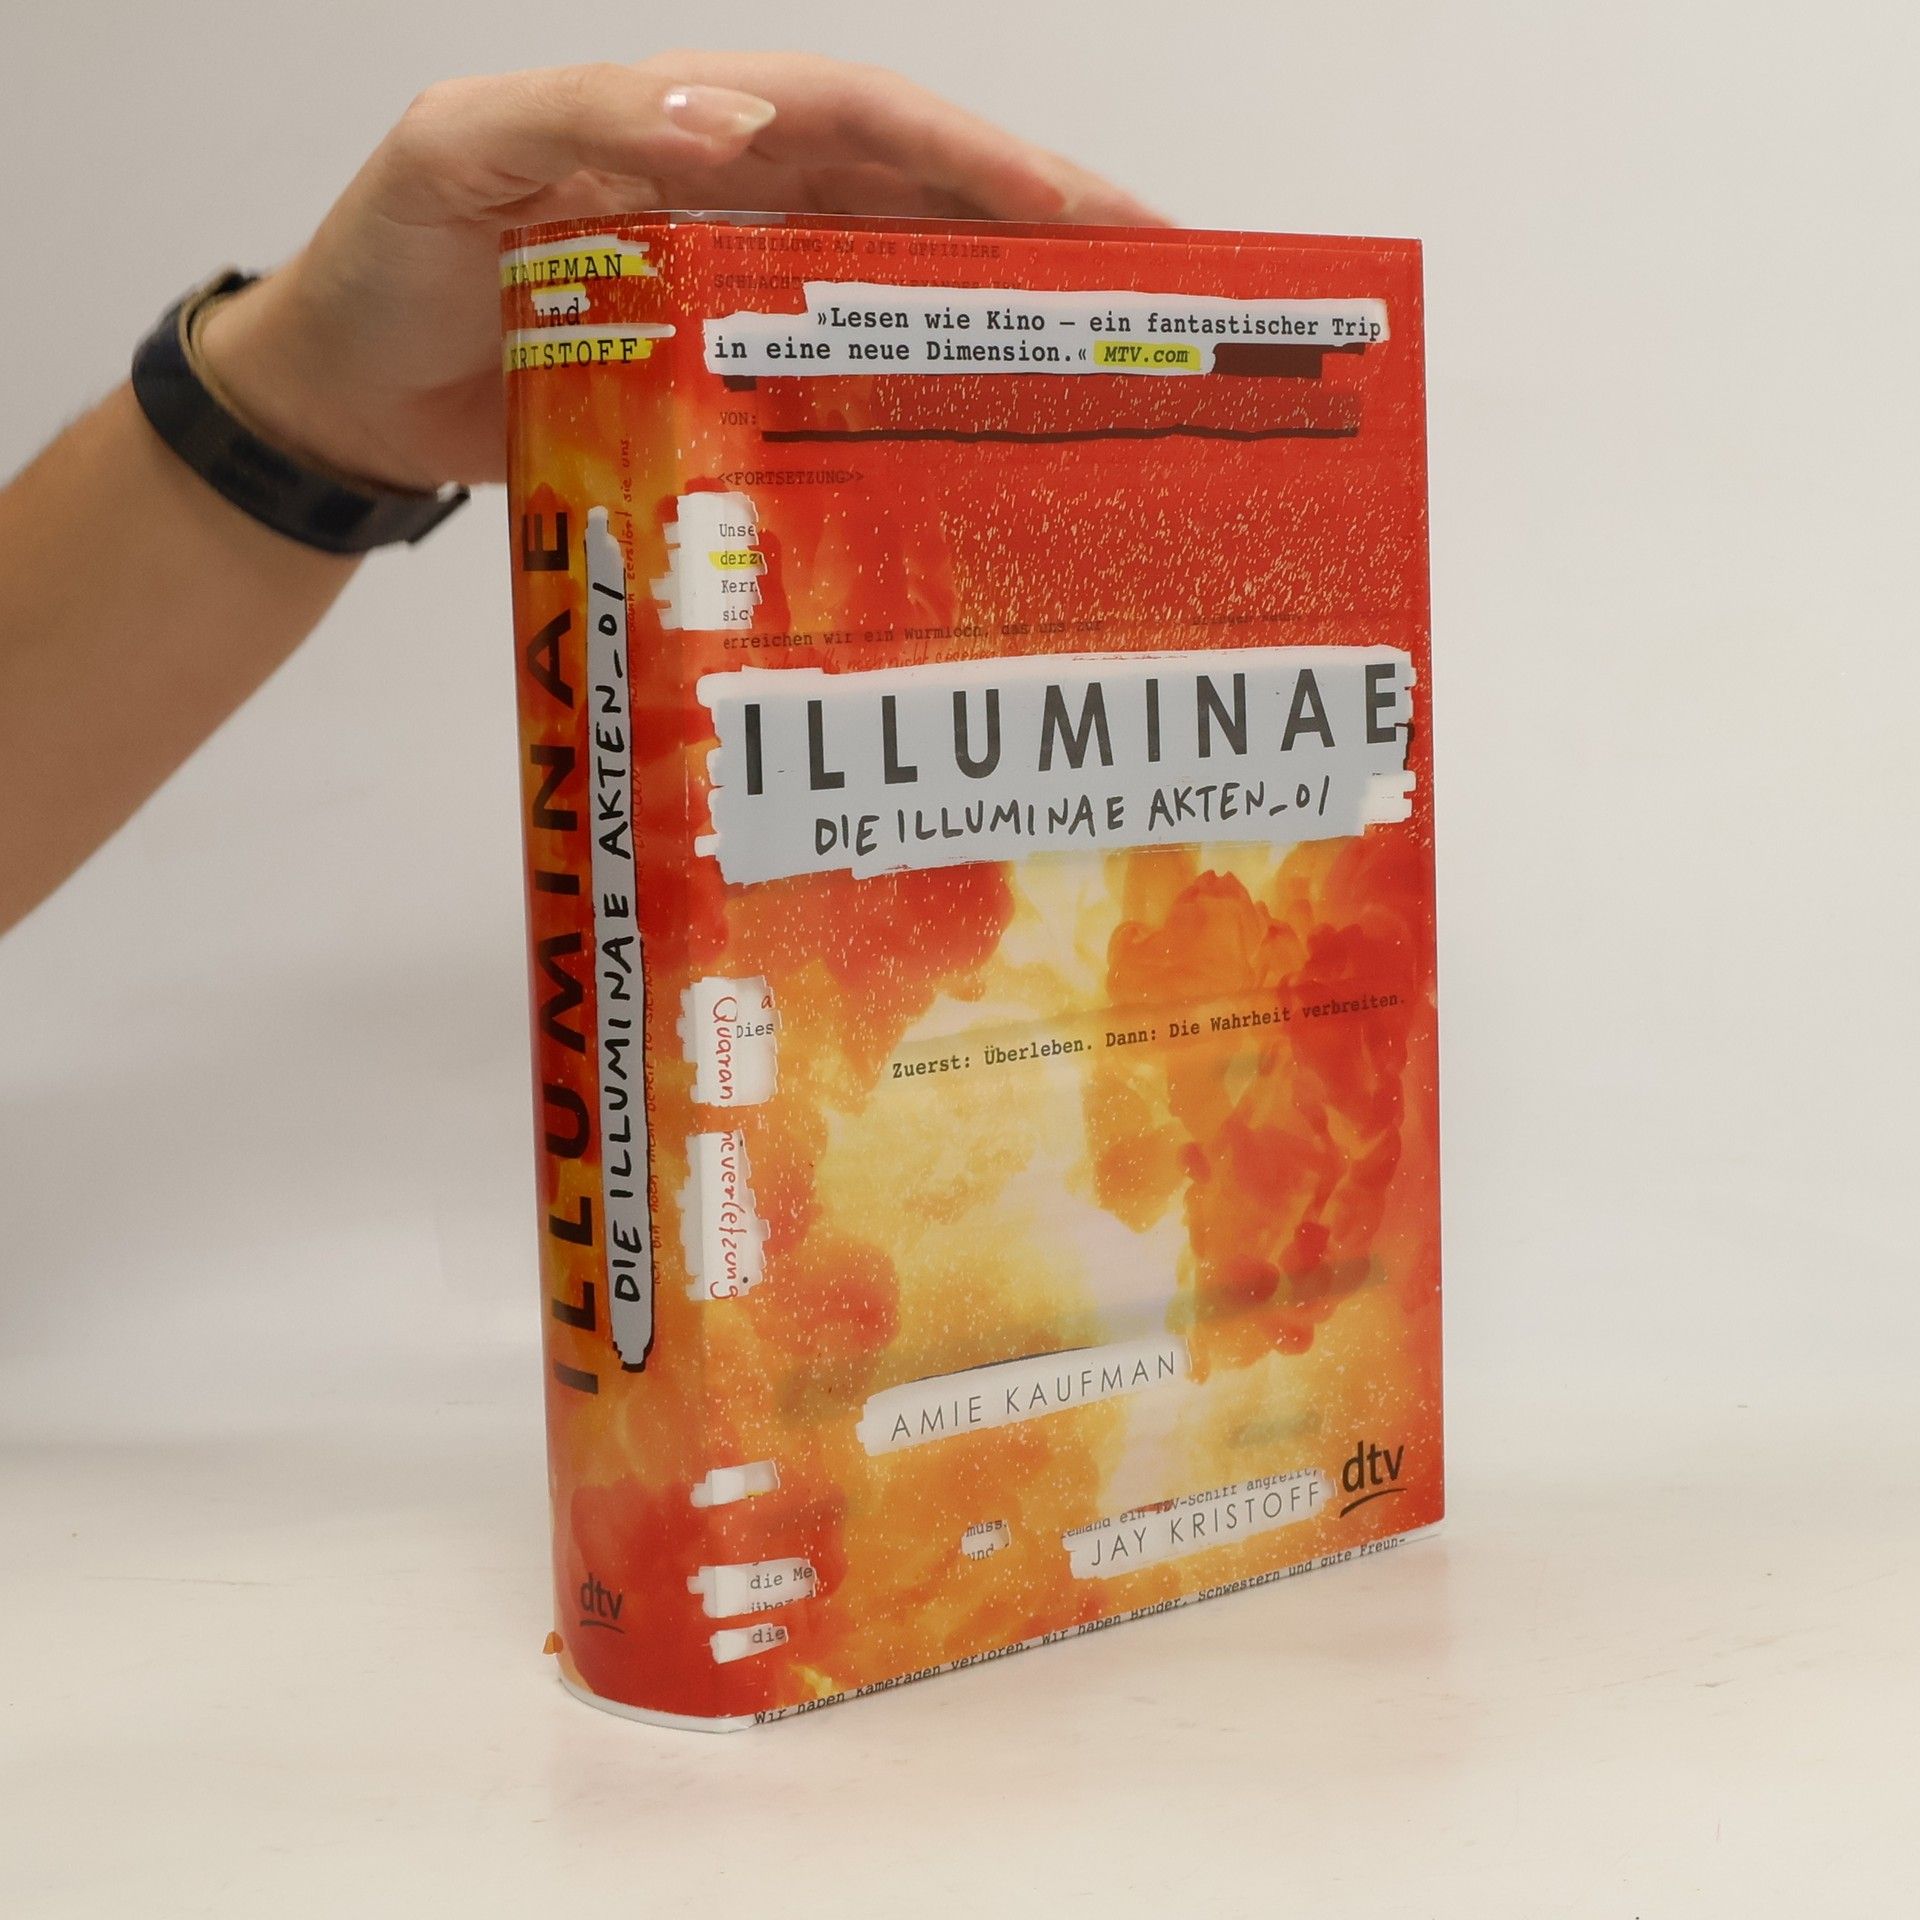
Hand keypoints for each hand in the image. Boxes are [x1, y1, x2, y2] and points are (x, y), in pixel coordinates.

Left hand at [197, 54, 1164, 493]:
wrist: (341, 395)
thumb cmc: (383, 262)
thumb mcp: (454, 157)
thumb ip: (578, 121)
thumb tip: (736, 126)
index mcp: (697, 125)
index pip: (878, 126)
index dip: (998, 163)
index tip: (1102, 220)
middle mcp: (739, 199)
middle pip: (921, 203)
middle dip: (1043, 236)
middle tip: (1153, 298)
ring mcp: (738, 293)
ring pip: (899, 289)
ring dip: (1000, 318)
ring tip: (1102, 371)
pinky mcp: (725, 379)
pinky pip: (843, 376)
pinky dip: (916, 393)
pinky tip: (976, 440)